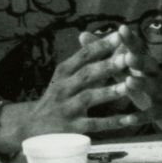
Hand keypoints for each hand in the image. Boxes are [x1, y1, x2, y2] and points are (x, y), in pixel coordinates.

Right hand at [3, 35, 128, 147]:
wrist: (31, 126)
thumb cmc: (58, 97)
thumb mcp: (66, 78)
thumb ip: (87, 62)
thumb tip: (109, 40)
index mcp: (64, 72)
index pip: (83, 55)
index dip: (102, 45)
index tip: (121, 35)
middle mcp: (63, 88)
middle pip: (87, 74)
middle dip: (107, 65)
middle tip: (129, 57)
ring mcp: (66, 108)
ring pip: (89, 97)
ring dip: (109, 91)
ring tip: (129, 86)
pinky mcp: (71, 128)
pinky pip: (94, 124)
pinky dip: (112, 122)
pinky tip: (130, 120)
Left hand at [93, 29, 161, 137]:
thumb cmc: (145, 86)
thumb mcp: (127, 70)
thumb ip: (106, 54)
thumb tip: (82, 34)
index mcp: (144, 64)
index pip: (138, 49)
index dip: (131, 40)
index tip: (122, 29)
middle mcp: (155, 75)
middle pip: (150, 66)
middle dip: (140, 61)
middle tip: (128, 56)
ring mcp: (161, 93)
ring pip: (153, 88)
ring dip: (142, 85)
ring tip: (129, 81)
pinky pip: (152, 114)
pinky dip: (141, 116)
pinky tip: (130, 119)